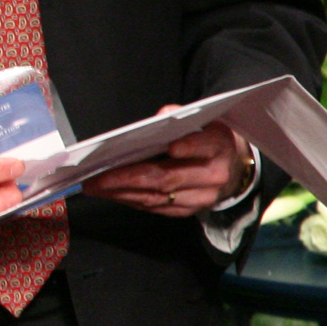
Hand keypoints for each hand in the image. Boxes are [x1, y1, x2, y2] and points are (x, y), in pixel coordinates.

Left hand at [84, 109, 251, 217]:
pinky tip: (111, 193)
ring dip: (122, 193)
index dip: (187, 148)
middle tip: (98, 177)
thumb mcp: (203, 120)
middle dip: (128, 178)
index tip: (170, 147)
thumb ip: (181, 115)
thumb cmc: (207, 139)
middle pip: (168, 177)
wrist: (231, 167)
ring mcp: (201, 197)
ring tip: (95, 186)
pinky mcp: (188, 210)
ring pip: (158, 197)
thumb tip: (162, 115)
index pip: (203, 146)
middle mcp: (213, 175)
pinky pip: (156, 208)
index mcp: (219, 145)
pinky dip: (130, 200)